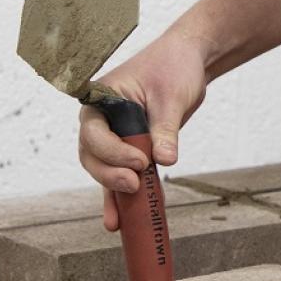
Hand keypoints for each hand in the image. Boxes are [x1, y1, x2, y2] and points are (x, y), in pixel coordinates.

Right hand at [79, 35, 208, 230]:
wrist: (188, 60)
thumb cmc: (174, 67)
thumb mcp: (171, 98)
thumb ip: (165, 130)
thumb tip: (164, 160)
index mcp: (101, 99)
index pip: (94, 132)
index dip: (113, 152)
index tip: (140, 161)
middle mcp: (101, 119)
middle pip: (92, 155)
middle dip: (110, 175)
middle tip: (135, 185)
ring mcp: (114, 135)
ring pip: (103, 169)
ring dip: (112, 192)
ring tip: (122, 218)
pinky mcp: (130, 148)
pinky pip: (120, 174)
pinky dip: (120, 197)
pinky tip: (120, 221)